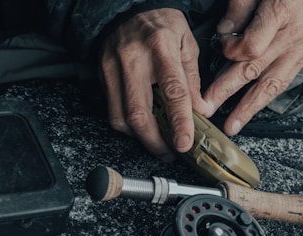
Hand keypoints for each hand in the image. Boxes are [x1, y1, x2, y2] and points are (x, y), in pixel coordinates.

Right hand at [99, 8, 210, 160]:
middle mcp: (133, 58)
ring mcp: (113, 67)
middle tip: (171, 153)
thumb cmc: (161, 25)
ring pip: (122, 118)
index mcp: (161, 47)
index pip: (172, 91)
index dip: (179, 122)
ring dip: (141, 139)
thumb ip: (193, 79)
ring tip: (159, 144)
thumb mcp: (187, 43)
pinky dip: (129, 127)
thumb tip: (201, 111)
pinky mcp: (102, 75)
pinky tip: (143, 128)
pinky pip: (112, 112)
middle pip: (139, 114)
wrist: (127, 8)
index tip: (184, 144)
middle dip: (155, 142)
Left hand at [203, 0, 302, 135]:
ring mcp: (298, 51)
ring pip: (270, 84)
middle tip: (207, 107)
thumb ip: (242, 5)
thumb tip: (224, 30)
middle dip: (226, 90)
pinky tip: (252, 111)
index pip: (250, 45)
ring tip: (232, 126)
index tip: (222, 40)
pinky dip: (266, 99)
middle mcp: (290, 37)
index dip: (231, 48)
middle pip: (253, 69)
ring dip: (248, 108)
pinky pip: (283, 83)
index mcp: (281, 13)